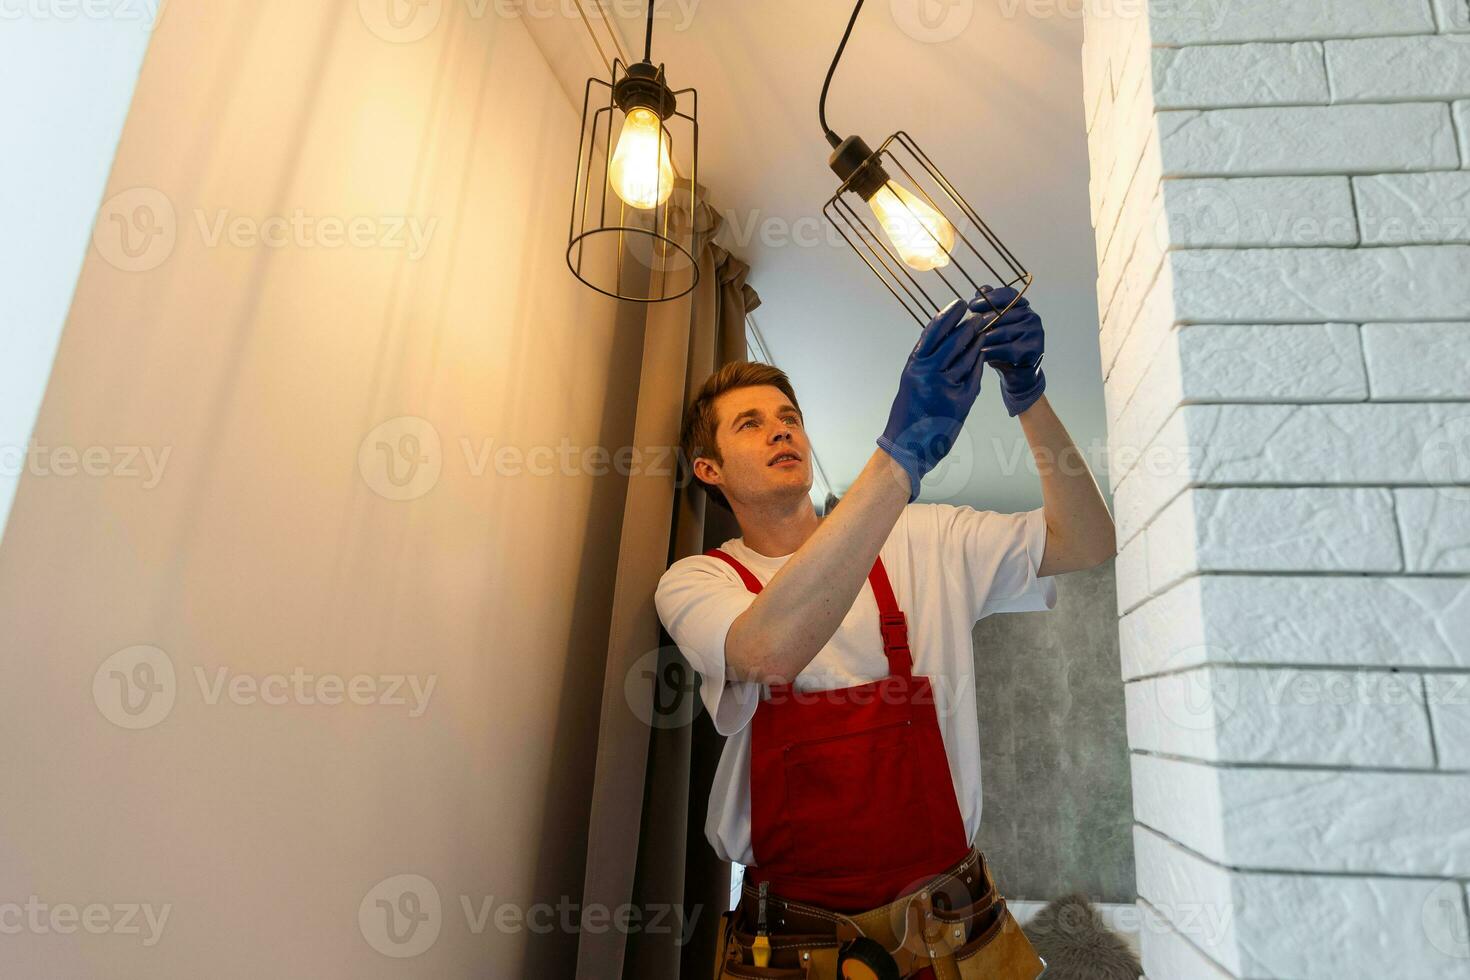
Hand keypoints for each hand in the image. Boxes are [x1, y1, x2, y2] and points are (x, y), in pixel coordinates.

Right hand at [877, 296, 987, 502]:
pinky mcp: (960, 401)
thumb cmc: (908, 413)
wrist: (907, 446)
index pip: (933, 331)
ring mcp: (945, 387)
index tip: (960, 303)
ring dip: (978, 343)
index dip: (948, 314)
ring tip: (983, 333)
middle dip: (969, 326)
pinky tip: (983, 356)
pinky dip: (979, 365)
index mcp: (914, 365)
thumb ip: (925, 359)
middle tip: (980, 316)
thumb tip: (941, 332)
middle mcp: (928, 373)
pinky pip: (974, 376)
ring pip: (968, 357)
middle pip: (954, 341)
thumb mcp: (911, 380)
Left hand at [970, 286, 1045, 416]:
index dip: (989, 298)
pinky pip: (1007, 348)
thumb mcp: (992, 326)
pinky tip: (980, 355)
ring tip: (969, 343)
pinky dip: (991, 352)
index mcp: (1022, 306)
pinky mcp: (1034, 349)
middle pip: (1002, 314)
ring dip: (983, 339)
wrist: (1016, 375)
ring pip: (1002, 332)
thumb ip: (988, 308)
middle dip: (981, 322)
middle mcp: (1032, 316)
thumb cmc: (1001, 347)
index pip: (1007, 294)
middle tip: (966, 330)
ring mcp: (1035, 332)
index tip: (971, 306)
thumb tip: (982, 290)